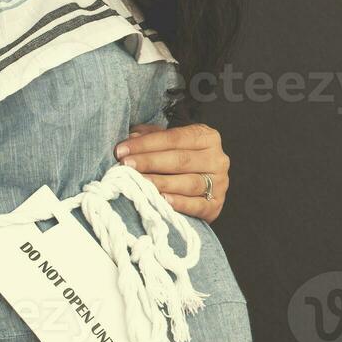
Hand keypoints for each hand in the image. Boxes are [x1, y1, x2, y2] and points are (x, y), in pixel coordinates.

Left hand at [113, 122, 229, 222]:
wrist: (201, 185)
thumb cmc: (180, 160)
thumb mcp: (168, 142)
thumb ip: (151, 137)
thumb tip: (131, 138)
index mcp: (207, 137)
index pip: (174, 138)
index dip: (146, 143)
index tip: (122, 150)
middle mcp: (217, 159)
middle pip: (181, 159)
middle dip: (149, 162)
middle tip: (125, 165)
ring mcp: (219, 183)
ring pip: (189, 182)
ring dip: (161, 183)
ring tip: (139, 182)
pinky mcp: (216, 205)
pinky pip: (198, 205)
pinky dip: (180, 203)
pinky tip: (162, 200)